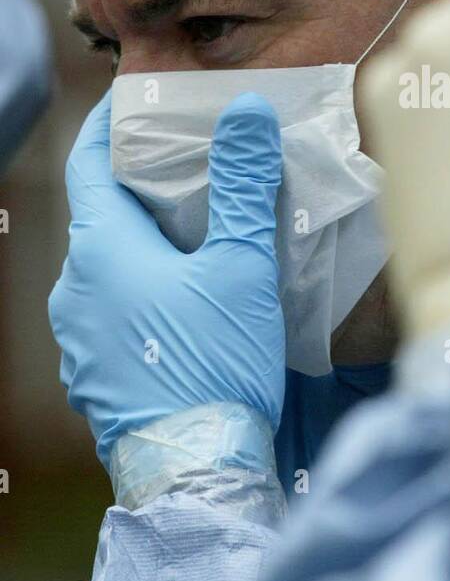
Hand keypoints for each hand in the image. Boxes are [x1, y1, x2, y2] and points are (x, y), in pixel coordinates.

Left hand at [49, 90, 285, 467]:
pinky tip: (183, 309)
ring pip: (104, 272)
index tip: (134, 105)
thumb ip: (243, 184)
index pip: (87, 163)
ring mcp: (75, 341)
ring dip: (141, 249)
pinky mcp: (92, 380)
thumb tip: (246, 110)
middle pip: (98, 218)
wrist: (195, 475)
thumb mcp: (242, 266)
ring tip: (195, 242)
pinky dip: (138, 296)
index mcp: (100, 250)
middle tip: (188, 171)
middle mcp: (72, 290)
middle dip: (139, 191)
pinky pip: (108, 317)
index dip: (108, 128)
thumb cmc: (215, 364)